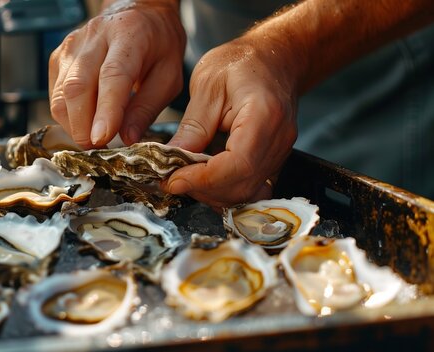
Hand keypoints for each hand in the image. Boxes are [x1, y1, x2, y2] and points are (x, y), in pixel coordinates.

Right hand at [48, 0, 184, 148]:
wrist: (140, 12)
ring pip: (61, 94)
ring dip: (73, 124)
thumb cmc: (158, 45)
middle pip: (77, 86)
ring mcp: (72, 45)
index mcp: (129, 35)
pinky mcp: (59, 56)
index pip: (112, 76)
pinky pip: (55, 94)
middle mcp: (95, 36)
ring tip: (93, 138)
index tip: (101, 139)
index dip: (105, 111)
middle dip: (83, 126)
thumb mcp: (169, 76)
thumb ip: (148, 108)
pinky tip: (84, 122)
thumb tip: (126, 139)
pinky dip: (67, 115)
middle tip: (97, 149)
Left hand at [163, 35, 299, 210]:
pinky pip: (250, 187)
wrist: (274, 59)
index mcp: (264, 115)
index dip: (202, 179)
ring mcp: (280, 153)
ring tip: (185, 177)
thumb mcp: (207, 84)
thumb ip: (192, 125)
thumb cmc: (241, 62)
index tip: (173, 180)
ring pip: (246, 193)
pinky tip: (204, 178)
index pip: (237, 164)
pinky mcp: (274, 160)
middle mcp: (279, 139)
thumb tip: (171, 160)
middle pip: (242, 185)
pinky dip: (224, 189)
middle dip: (202, 189)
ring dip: (211, 193)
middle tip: (172, 180)